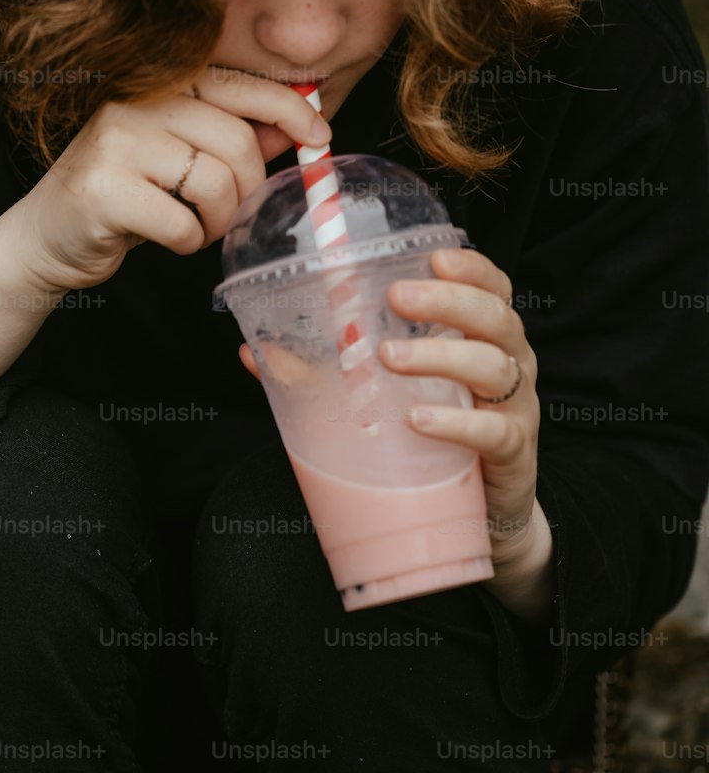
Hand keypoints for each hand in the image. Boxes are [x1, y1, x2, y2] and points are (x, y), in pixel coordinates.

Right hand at [12, 70, 331, 293]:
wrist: (43, 239)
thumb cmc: (121, 198)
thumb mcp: (179, 162)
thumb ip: (230, 140)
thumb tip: (294, 130)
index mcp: (156, 88)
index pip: (237, 85)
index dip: (288, 109)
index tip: (320, 138)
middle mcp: (133, 105)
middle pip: (235, 141)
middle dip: (249, 188)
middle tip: (229, 212)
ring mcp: (114, 144)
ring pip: (214, 182)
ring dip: (218, 220)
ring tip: (196, 227)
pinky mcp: (102, 190)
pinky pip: (181, 222)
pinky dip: (188, 242)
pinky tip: (168, 240)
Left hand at [239, 246, 554, 621]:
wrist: (485, 516)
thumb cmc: (437, 440)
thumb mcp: (389, 396)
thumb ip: (326, 371)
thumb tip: (256, 351)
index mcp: (483, 338)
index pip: (492, 288)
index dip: (470, 267)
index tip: (434, 256)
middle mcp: (509, 363)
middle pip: (494, 317)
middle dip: (447, 301)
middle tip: (397, 298)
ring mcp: (516, 408)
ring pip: (493, 366)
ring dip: (440, 356)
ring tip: (388, 358)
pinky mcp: (514, 452)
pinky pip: (493, 431)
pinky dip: (456, 422)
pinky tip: (418, 418)